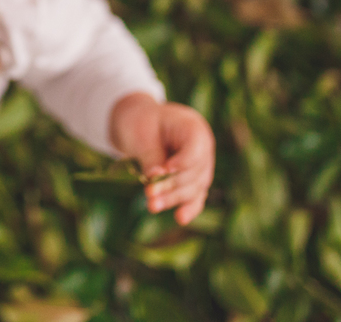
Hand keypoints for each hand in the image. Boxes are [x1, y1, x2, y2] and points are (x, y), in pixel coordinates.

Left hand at [109, 93, 214, 224]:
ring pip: (194, 187)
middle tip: (149, 194)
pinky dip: (188, 207)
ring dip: (174, 198)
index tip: (164, 170)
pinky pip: (195, 195)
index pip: (196, 149)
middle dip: (172, 185)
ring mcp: (200, 165)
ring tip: (152, 206)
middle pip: (195, 172)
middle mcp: (203, 148)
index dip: (182, 163)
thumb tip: (155, 177)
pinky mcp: (192, 180)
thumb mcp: (141, 133)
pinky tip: (180, 218)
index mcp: (193, 128)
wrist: (137, 121)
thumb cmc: (139, 121)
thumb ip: (151, 155)